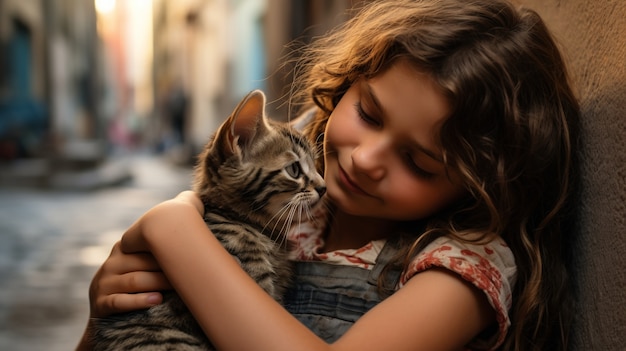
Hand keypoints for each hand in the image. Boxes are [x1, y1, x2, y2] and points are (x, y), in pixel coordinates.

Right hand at [90, 191, 202, 315]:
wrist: (108, 310)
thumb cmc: (138, 279)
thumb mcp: (143, 260)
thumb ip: (162, 239)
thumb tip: (194, 199)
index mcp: (123, 248)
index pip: (145, 244)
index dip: (168, 248)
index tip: (192, 250)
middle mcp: (112, 263)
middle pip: (142, 263)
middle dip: (167, 267)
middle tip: (191, 272)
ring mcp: (104, 283)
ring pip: (134, 281)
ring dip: (157, 283)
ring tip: (178, 286)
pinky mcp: (101, 304)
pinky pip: (120, 301)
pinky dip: (139, 301)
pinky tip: (157, 300)